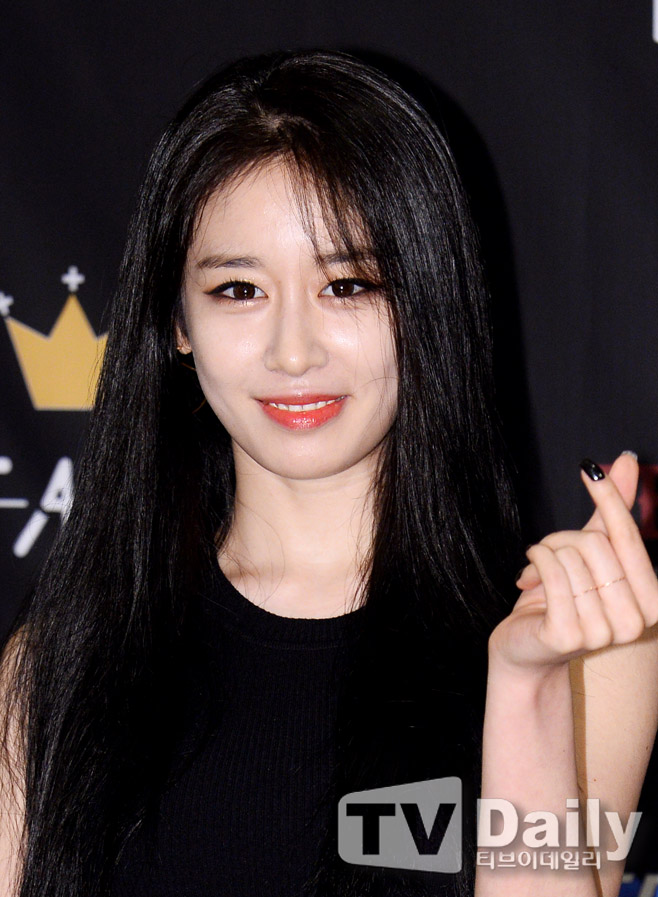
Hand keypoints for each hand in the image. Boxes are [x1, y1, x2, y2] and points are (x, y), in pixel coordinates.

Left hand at [489, 452, 657, 672]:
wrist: (526, 649)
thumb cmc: (562, 600)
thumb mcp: (591, 554)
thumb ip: (614, 513)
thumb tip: (630, 460)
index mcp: (653, 602)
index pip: (628, 537)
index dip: (608, 498)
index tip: (588, 468)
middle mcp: (636, 622)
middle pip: (593, 543)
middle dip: (562, 540)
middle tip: (548, 554)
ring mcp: (603, 634)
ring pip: (569, 557)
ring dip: (544, 554)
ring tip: (538, 572)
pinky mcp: (567, 636)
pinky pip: (551, 574)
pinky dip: (533, 563)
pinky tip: (525, 574)